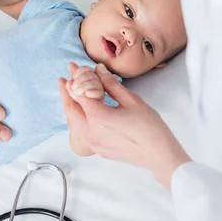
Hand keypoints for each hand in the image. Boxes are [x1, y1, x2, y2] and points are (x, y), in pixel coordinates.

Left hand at [59, 64, 190, 188]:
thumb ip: (110, 85)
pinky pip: (80, 132)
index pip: (79, 92)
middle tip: (63, 79)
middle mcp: (90, 131)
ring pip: (72, 123)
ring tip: (68, 95)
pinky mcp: (97, 150)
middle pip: (70, 109)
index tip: (72, 67)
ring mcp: (92, 143)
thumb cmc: (149, 127)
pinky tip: (80, 113)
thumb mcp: (131, 100)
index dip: (74, 78)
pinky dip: (76, 120)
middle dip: (65, 93)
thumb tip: (98, 70)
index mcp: (98, 117)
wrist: (158, 154)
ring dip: (69, 107)